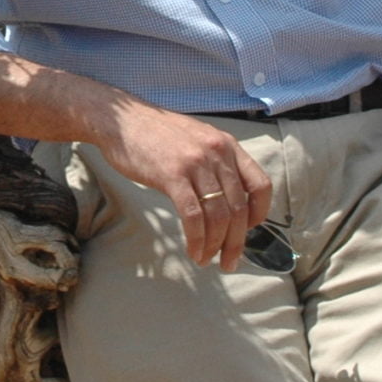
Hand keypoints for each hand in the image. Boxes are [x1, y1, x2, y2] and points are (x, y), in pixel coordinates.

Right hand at [94, 101, 273, 272]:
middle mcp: (218, 153)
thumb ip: (215, 164)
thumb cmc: (156, 134)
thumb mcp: (197, 141)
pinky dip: (197, 239)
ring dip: (216, 245)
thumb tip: (225, 199)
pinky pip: (193, 216)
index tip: (246, 230)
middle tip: (229, 262)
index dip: (259, 213)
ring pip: (218, 215)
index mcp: (228, 145)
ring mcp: (195, 164)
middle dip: (236, 242)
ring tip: (207, 260)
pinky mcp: (172, 175)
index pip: (261, 185)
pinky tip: (193, 250)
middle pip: (239, 208)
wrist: (121, 119)